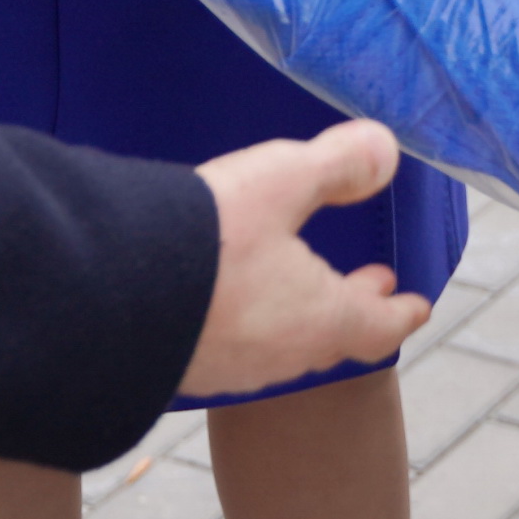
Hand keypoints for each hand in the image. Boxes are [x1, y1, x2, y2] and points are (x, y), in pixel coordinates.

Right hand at [181, 121, 431, 398]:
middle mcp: (280, 355)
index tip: (418, 306)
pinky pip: (236, 350)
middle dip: (356, 306)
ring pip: (283, 345)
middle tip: (373, 285)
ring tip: (302, 289)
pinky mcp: (182, 368)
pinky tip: (232, 304)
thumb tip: (387, 150)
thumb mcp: (280, 182)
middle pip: (333, 336)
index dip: (402, 314)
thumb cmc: (204, 242)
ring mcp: (229, 369)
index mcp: (318, 318)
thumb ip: (337, 164)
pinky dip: (254, 325)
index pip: (377, 326)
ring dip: (303, 316)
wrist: (100, 301)